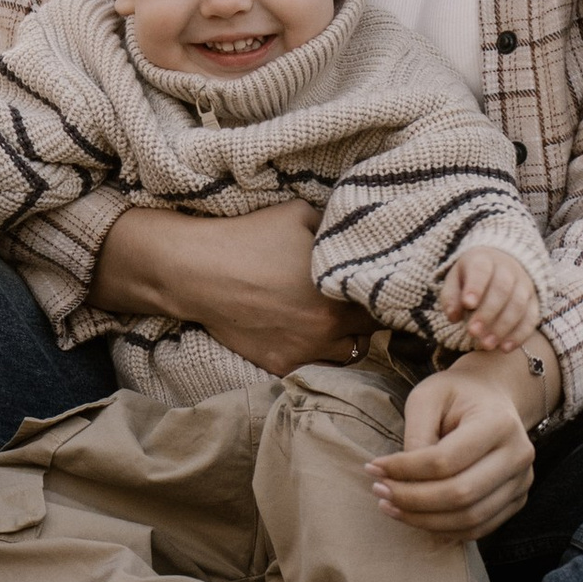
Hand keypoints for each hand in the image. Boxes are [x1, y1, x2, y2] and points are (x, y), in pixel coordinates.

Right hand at [94, 199, 365, 379]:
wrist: (200, 272)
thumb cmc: (251, 237)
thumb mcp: (301, 214)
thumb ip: (336, 227)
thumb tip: (356, 232)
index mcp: (340, 292)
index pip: (381, 302)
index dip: (379, 290)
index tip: (373, 282)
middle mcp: (328, 328)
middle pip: (369, 332)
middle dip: (365, 315)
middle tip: (353, 300)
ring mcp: (305, 352)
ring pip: (348, 355)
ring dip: (346, 339)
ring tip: (333, 319)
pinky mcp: (281, 365)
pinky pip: (315, 366)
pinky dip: (316, 352)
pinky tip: (306, 332)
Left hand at [368, 357, 539, 541]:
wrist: (494, 396)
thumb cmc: (456, 394)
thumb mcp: (428, 397)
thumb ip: (416, 435)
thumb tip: (401, 479)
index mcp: (499, 423)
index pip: (446, 460)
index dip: (405, 470)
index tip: (373, 467)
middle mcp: (518, 455)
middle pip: (461, 494)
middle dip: (412, 500)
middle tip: (379, 492)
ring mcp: (522, 481)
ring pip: (470, 519)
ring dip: (424, 520)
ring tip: (391, 507)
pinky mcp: (516, 500)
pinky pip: (479, 528)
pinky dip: (444, 529)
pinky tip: (416, 517)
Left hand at [443, 244, 540, 353]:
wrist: (502, 264)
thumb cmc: (472, 277)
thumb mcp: (456, 280)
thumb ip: (451, 296)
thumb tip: (453, 317)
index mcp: (484, 260)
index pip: (481, 270)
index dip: (476, 287)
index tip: (467, 304)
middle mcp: (507, 269)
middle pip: (502, 289)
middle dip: (487, 313)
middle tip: (472, 332)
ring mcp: (524, 285)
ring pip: (518, 305)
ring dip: (502, 327)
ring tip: (486, 345)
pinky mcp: (533, 301)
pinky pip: (531, 318)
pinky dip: (519, 335)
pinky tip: (505, 348)